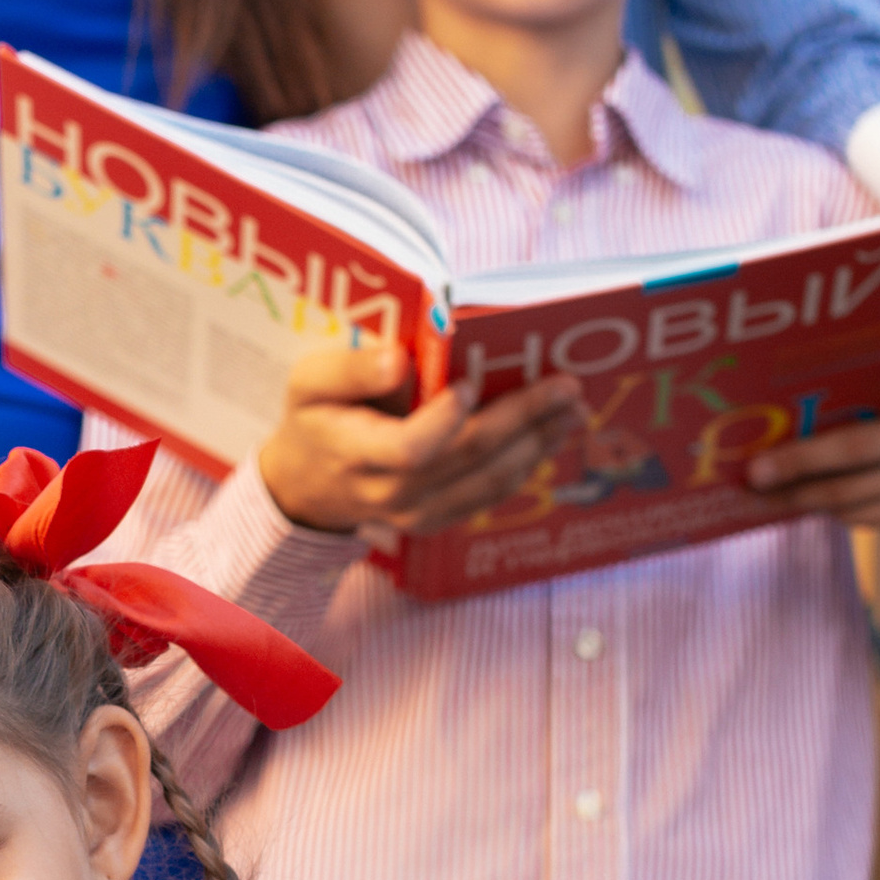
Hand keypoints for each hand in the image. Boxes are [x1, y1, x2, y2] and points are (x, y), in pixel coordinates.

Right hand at [256, 334, 584, 540]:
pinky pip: (488, 495)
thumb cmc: (313, 420)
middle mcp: (392, 493)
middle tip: (565, 387)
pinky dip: (525, 464)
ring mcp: (418, 513)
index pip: (410, 449)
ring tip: (573, 410)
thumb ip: (350, 370)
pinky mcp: (438, 519)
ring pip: (488, 482)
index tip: (470, 383)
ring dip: (538, 444)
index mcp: (358, 454)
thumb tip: (398, 360)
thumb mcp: (309, 383)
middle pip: (467, 460)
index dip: (444, 421)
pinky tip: (549, 435)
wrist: (305, 487)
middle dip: (522, 420)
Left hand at [742, 348, 879, 530]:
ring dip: (796, 494)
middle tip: (755, 471)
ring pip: (848, 491)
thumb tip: (775, 415)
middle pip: (859, 447)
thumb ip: (861, 398)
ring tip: (756, 493)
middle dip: (799, 461)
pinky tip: (786, 503)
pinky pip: (853, 515)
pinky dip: (816, 509)